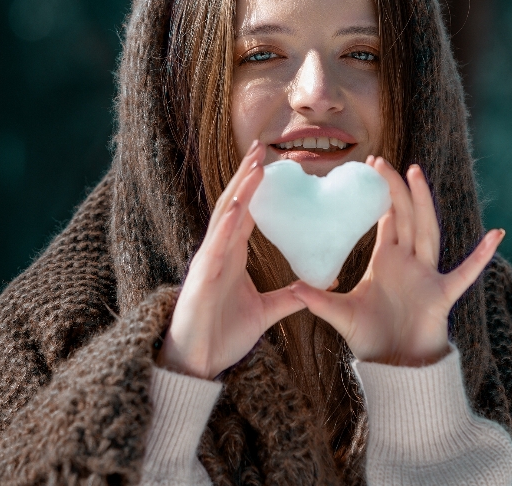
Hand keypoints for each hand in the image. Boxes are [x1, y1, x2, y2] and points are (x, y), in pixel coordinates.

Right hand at [156, 141, 305, 378]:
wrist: (198, 363)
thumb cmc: (222, 335)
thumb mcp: (264, 312)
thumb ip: (287, 298)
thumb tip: (313, 288)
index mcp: (231, 255)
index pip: (247, 214)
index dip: (258, 189)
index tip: (273, 164)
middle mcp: (219, 252)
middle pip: (234, 205)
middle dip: (247, 176)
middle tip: (261, 147)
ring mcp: (208, 262)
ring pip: (224, 217)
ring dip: (239, 189)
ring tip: (253, 164)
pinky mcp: (202, 278)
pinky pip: (216, 247)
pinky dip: (227, 225)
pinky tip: (238, 207)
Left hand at [290, 157, 504, 366]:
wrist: (394, 367)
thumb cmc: (371, 338)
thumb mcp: (340, 314)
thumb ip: (318, 300)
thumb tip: (291, 288)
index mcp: (387, 261)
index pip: (387, 219)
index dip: (381, 194)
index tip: (371, 167)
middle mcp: (408, 262)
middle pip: (405, 216)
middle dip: (396, 188)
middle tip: (383, 160)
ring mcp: (427, 276)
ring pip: (426, 231)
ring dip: (423, 202)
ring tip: (417, 173)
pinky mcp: (441, 295)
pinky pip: (464, 274)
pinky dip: (480, 257)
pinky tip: (496, 236)